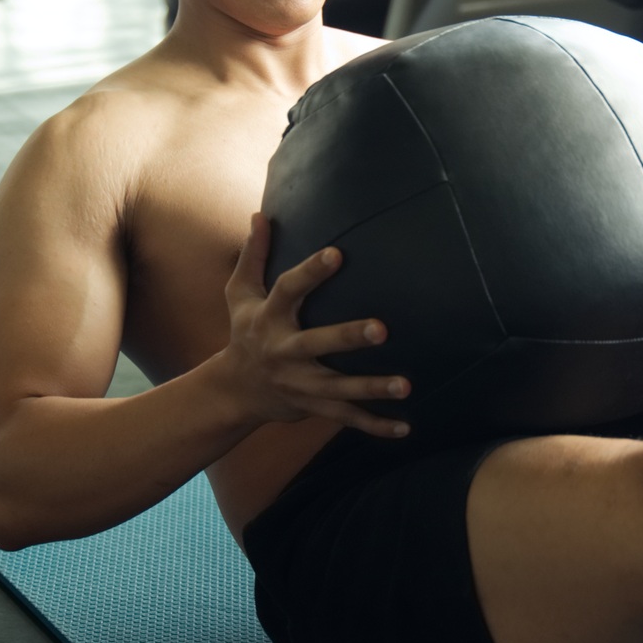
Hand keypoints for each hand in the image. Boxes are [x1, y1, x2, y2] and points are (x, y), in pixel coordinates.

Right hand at [217, 213, 410, 437]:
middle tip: (382, 329)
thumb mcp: (239, 295)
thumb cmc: (245, 332)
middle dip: (347, 338)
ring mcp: (299, 384)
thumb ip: (252, 256)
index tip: (337, 253)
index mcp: (268, 319)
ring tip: (406, 385)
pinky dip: (375, 426)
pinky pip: (346, 419)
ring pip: (338, 389)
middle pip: (315, 344)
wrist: (235, 391)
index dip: (311, 272)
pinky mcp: (313, 407)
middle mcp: (283, 352)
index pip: (288, 290)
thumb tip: (260, 215)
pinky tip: (406, 428)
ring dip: (372, 388)